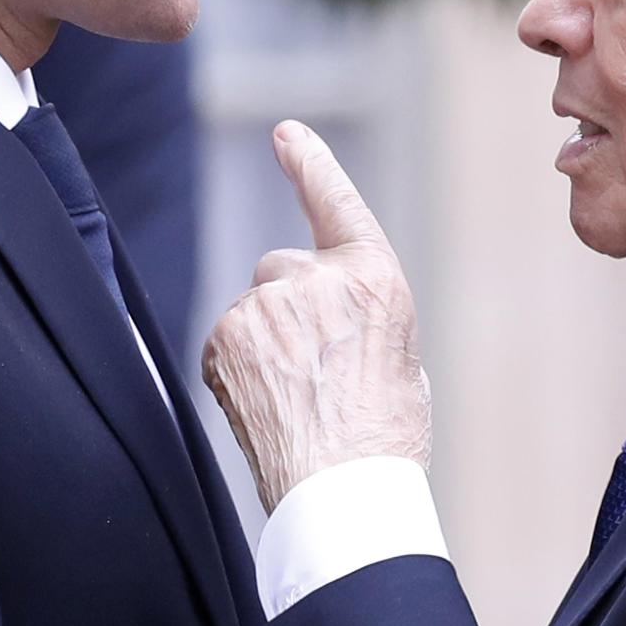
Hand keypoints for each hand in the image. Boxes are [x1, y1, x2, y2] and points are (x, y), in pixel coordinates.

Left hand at [200, 121, 432, 510]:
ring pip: (254, 310)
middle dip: (290, 307)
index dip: (310, 164)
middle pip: (283, 269)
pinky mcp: (226, 336)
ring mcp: (266, 306)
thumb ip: (360, 315)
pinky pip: (227, 342)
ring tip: (297, 400)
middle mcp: (318, 279)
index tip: (287, 134)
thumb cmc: (384, 438)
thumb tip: (326, 315)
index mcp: (375, 278)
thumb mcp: (400, 359)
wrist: (342, 491)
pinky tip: (268, 406)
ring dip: (265, 344)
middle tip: (316, 371)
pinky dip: (239, 368)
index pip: (336, 203)